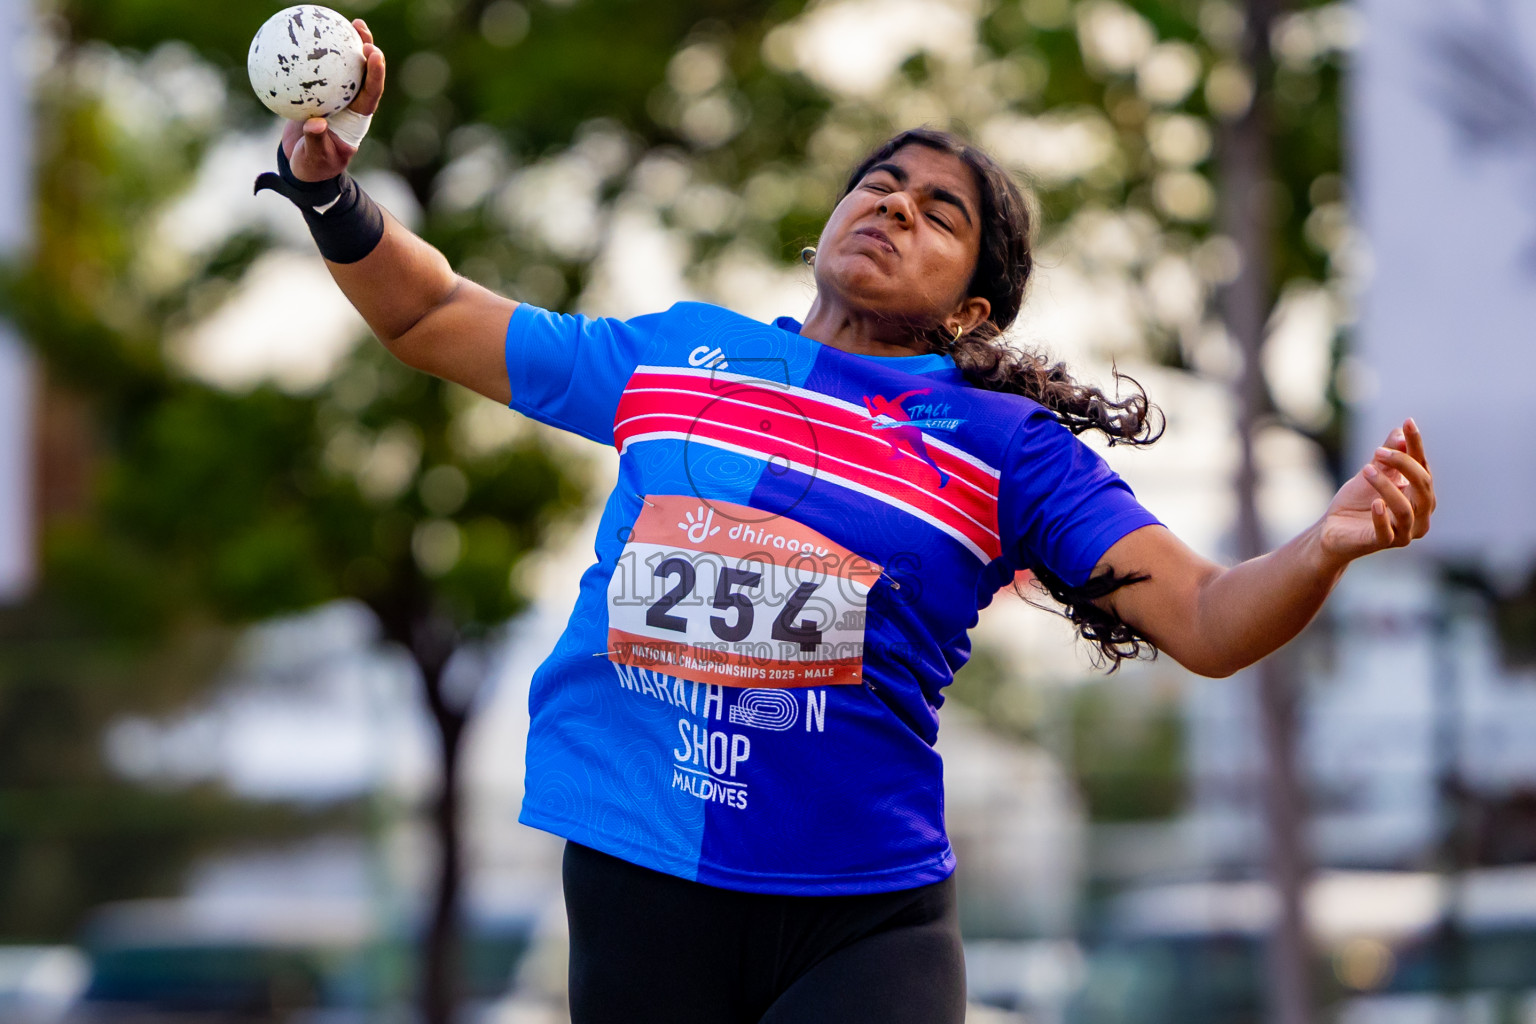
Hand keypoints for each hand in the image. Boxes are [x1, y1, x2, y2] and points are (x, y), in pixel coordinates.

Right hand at [283, 19, 386, 181]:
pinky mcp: (320, 96)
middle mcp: (350, 106)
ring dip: (345, 45)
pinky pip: (318, 73)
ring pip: (344, 69)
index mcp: (356, 120)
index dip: (375, 74)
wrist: (302, 168)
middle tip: (359, 27)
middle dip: (365, 49)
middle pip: (362, 74)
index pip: (370, 94)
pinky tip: (304, 38)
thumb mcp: (314, 159)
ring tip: (343, 21)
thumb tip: (316, 124)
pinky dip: (315, 56)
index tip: (374, 54)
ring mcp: (336, 99)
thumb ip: (316, 141)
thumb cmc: (313, 167)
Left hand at [1318, 418, 1434, 563]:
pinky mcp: (1385, 544)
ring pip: (1405, 509)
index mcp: (1420, 494)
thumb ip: (1387, 455)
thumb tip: (1400, 433)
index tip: (1408, 422)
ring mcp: (1405, 532)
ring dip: (1386, 487)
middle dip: (1404, 464)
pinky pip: (1388, 532)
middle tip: (1377, 451)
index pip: (1423, 466)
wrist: (1333, 528)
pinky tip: (1375, 504)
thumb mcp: (1372, 472)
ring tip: (1366, 470)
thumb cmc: (1357, 501)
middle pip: (1423, 486)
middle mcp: (1420, 514)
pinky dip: (1382, 517)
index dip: (1416, 445)